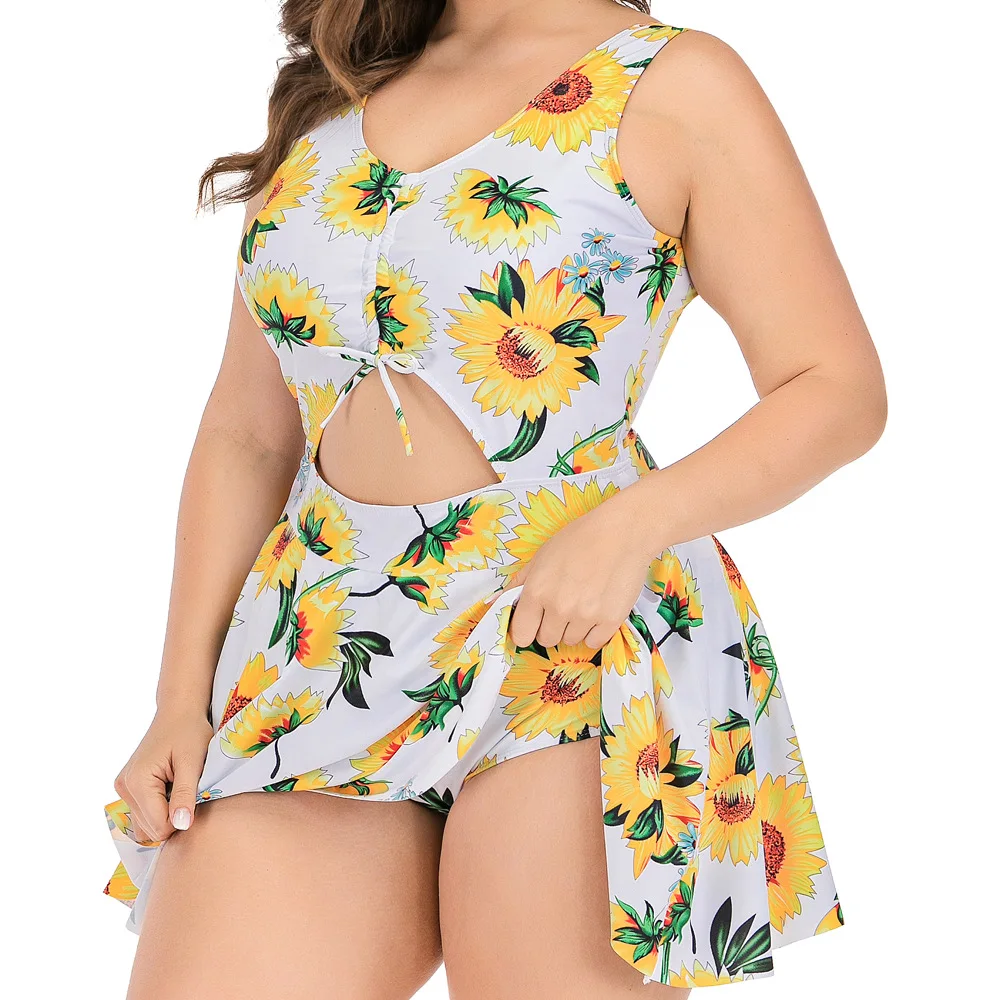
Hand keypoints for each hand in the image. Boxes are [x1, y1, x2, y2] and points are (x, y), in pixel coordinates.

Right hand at [113, 707, 213, 842]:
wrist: (178, 711)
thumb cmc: (189, 731)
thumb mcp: (193, 762)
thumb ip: (185, 794)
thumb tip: (181, 826)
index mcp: (137, 782)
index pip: (158, 827)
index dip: (182, 820)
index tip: (197, 799)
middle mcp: (124, 788)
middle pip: (150, 829)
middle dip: (174, 817)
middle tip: (190, 791)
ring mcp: (123, 788)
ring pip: (146, 825)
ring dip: (166, 814)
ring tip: (180, 788)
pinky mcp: (128, 787)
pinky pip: (144, 813)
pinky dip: (159, 808)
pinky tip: (171, 788)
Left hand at [502, 492, 655, 648]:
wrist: (623, 532)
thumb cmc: (580, 538)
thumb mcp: (541, 556)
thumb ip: (519, 584)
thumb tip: (498, 604)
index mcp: (538, 591)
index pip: (521, 634)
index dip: (526, 629)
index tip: (534, 622)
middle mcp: (559, 608)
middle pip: (546, 640)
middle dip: (551, 626)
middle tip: (563, 604)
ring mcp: (586, 617)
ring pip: (571, 641)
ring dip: (573, 627)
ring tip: (584, 600)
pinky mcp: (611, 621)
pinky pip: (594, 642)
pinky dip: (594, 631)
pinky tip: (598, 609)